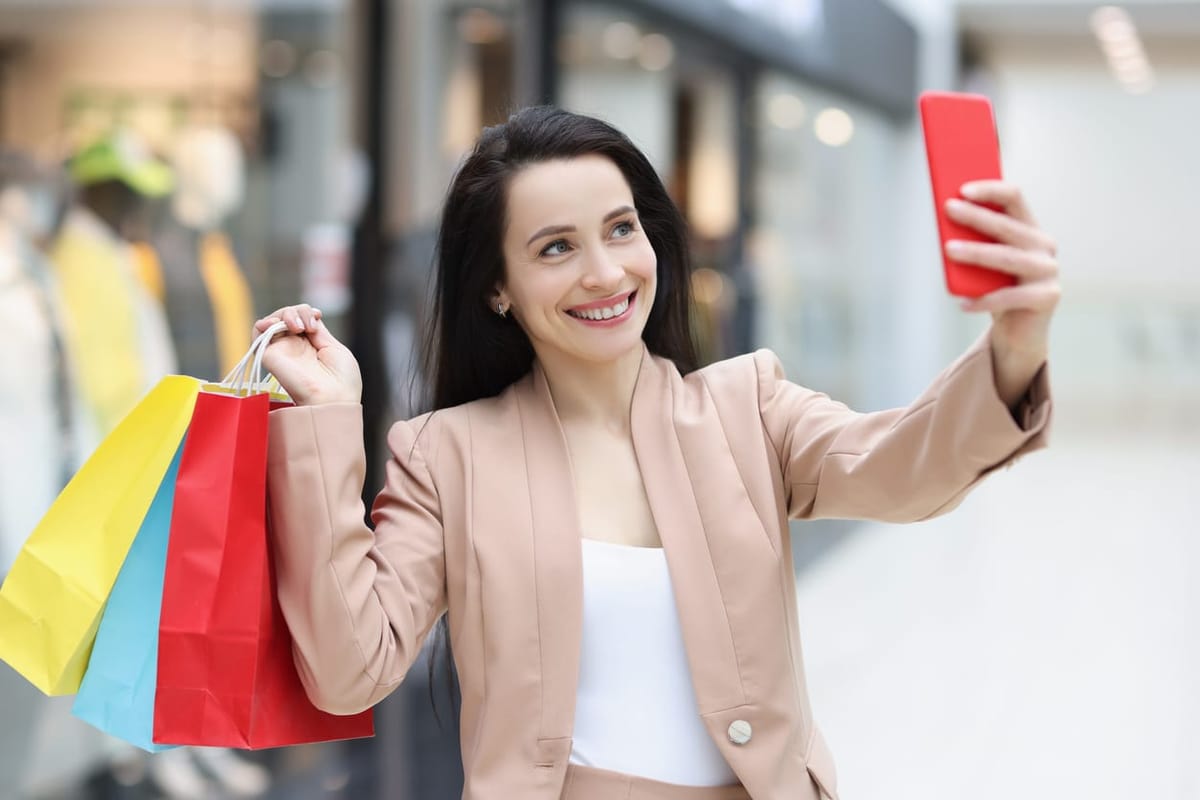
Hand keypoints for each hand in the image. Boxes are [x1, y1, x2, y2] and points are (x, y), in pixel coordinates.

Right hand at [253, 304, 361, 405]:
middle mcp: (295, 347)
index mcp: (312, 345)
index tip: (317, 315)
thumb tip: (308, 316)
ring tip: (298, 326)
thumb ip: (318, 331)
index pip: (302, 318)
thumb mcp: (335, 348)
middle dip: (299, 311)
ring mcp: (283, 350)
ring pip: (273, 320)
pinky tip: (281, 324)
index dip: (307, 312)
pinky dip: (265, 323)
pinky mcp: (270, 356)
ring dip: (285, 314)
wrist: (335, 399)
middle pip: (288, 315)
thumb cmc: (342, 380)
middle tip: (309, 326)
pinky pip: (258, 333)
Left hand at [944, 181, 1059, 407]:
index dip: (989, 190)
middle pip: (1008, 226)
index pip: (1014, 198)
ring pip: (1008, 258)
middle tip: (949, 209)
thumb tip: (945, 222)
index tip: (961, 189)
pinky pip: (1009, 297)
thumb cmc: (996, 289)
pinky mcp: (1047, 297)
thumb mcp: (983, 262)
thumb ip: (973, 241)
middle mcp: (1044, 246)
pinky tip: (961, 303)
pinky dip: (983, 300)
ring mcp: (1049, 272)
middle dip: (977, 216)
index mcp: (1029, 229)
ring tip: (949, 250)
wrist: (1018, 332)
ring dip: (976, 252)